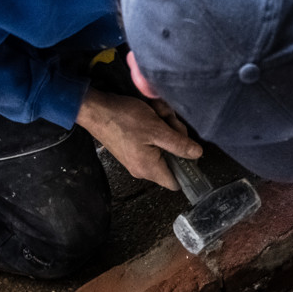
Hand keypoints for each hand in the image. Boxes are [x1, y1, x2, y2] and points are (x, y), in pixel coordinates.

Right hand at [75, 89, 201, 190]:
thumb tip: (198, 154)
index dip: (188, 168)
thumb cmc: (124, 119)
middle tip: (168, 119)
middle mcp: (143, 168)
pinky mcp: (133, 146)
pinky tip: (151, 110)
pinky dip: (155, 124)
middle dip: (175, 135)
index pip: (176, 182)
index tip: (191, 148)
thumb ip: (179, 144)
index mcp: (149, 169)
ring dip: (165, 125)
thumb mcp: (156, 129)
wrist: (95, 108)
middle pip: (172, 158)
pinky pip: (152, 139)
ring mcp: (137, 157)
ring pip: (164, 145)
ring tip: (156, 111)